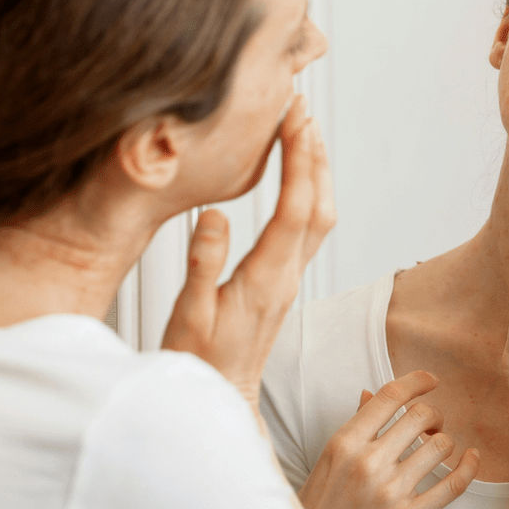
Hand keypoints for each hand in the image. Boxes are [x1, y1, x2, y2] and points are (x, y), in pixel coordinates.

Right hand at [162, 95, 333, 412]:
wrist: (219, 398)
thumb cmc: (198, 363)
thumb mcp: (189, 315)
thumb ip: (202, 265)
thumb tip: (214, 216)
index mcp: (266, 279)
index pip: (294, 208)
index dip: (298, 160)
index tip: (295, 119)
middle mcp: (287, 276)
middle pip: (318, 206)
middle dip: (313, 155)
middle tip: (303, 110)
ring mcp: (289, 279)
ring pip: (319, 216)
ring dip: (316, 172)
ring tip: (305, 131)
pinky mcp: (282, 282)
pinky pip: (308, 229)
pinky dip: (308, 193)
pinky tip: (297, 177)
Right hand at [299, 370, 479, 508]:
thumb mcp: (327, 463)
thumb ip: (354, 428)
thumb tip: (370, 394)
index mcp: (345, 444)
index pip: (390, 397)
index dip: (417, 382)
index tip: (430, 380)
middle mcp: (369, 463)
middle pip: (421, 416)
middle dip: (433, 415)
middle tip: (431, 425)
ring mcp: (391, 492)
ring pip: (440, 446)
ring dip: (445, 441)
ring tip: (437, 448)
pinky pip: (454, 484)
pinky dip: (469, 467)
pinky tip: (471, 459)